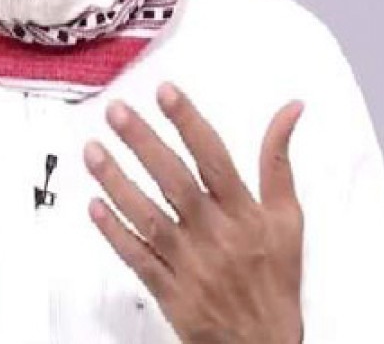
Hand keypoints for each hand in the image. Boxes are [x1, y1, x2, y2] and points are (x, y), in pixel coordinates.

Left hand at [84, 83, 303, 343]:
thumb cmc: (275, 280)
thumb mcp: (287, 219)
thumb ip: (279, 161)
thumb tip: (290, 110)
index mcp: (246, 214)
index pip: (215, 158)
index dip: (189, 122)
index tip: (165, 92)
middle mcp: (216, 235)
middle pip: (175, 181)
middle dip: (143, 143)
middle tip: (116, 111)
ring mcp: (189, 263)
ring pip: (149, 217)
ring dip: (117, 182)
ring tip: (92, 150)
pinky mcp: (168, 290)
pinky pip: (136, 258)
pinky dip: (114, 233)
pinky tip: (93, 206)